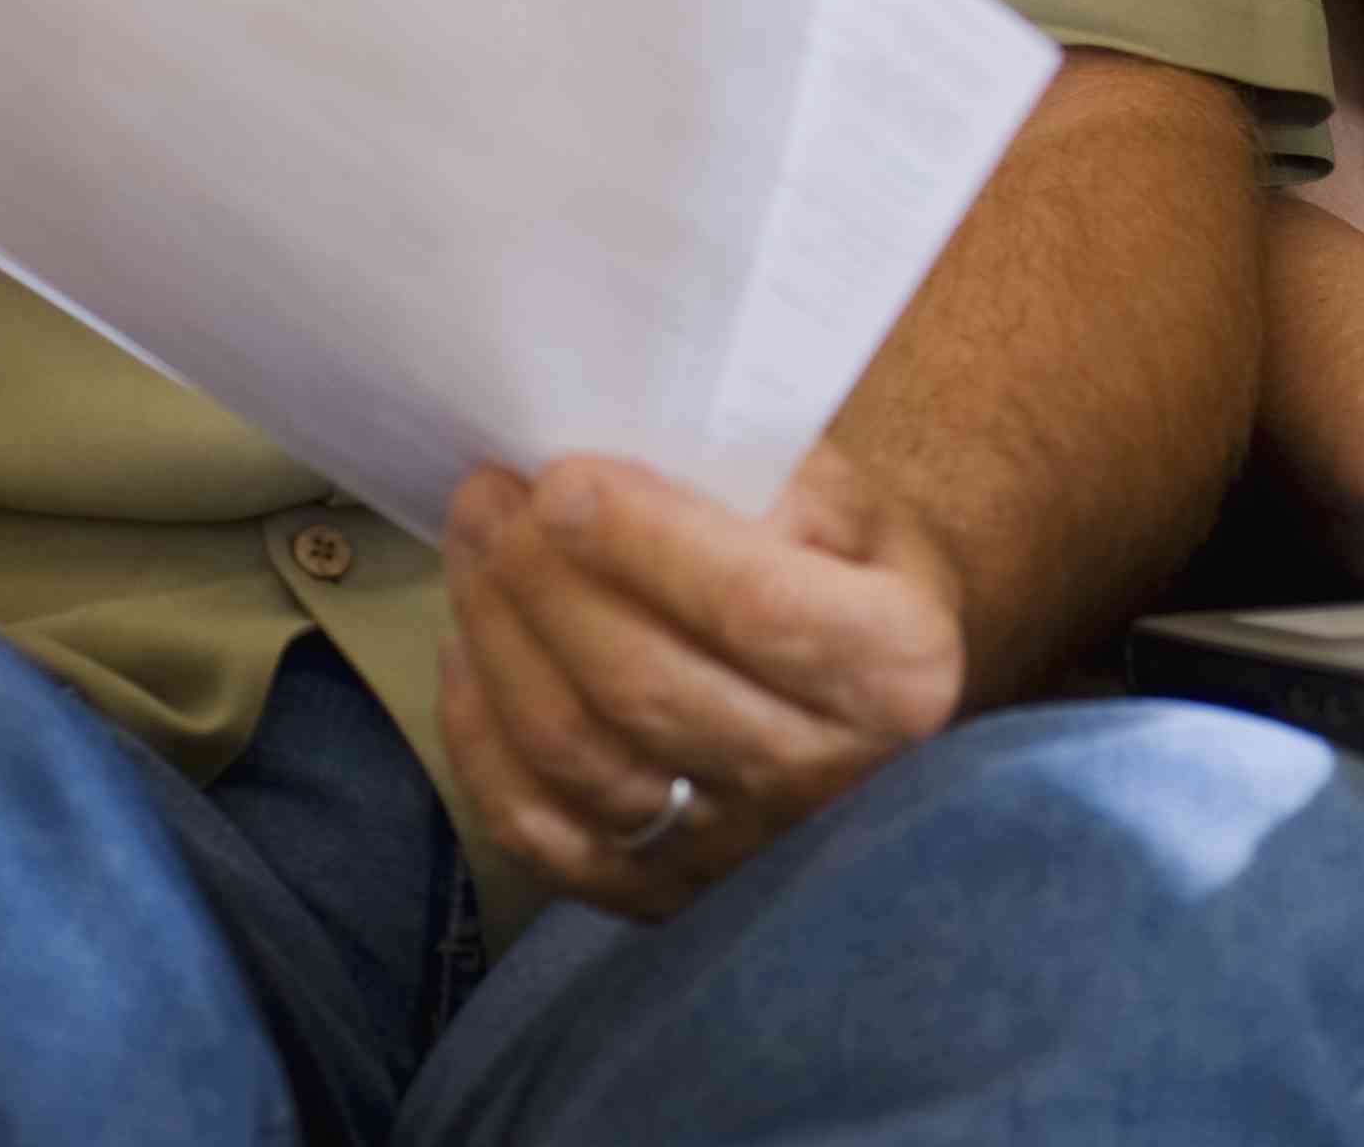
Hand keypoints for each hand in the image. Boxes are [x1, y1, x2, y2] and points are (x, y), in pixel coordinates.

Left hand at [439, 444, 966, 918]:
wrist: (880, 695)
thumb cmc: (849, 571)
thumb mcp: (845, 503)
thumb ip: (756, 483)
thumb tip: (613, 468)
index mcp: (896, 667)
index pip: (754, 608)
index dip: (643, 543)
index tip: (560, 479)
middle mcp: (826, 777)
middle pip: (645, 687)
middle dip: (543, 580)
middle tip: (488, 495)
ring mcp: (739, 851)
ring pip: (578, 756)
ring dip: (500, 641)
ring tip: (472, 549)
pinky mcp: (662, 894)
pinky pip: (538, 829)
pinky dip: (481, 739)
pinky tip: (467, 651)